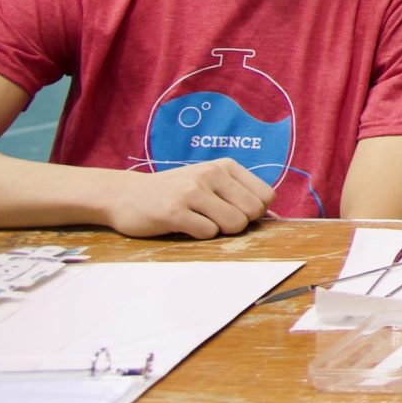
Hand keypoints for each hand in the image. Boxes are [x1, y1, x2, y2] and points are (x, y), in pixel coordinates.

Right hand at [104, 159, 273, 238]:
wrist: (126, 195)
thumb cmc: (175, 192)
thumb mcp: (209, 183)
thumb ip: (239, 195)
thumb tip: (275, 219)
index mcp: (225, 166)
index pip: (266, 196)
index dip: (255, 212)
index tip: (234, 212)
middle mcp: (211, 174)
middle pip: (253, 212)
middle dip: (239, 224)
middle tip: (215, 220)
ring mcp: (191, 191)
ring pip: (234, 224)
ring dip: (219, 231)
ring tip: (199, 221)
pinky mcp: (173, 212)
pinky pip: (207, 233)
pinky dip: (199, 236)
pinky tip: (183, 225)